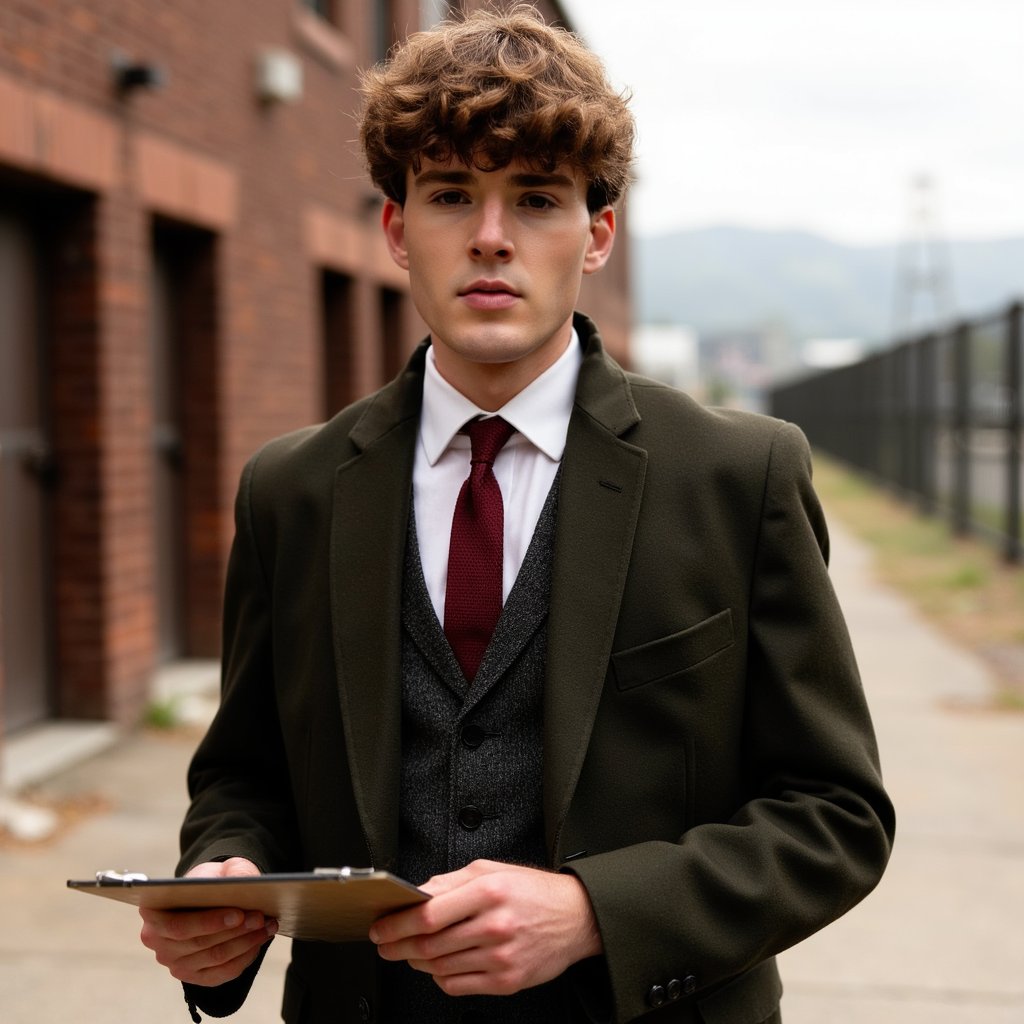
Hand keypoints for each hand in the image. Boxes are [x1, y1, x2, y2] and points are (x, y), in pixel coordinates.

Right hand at [139, 857, 277, 986]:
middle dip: (235, 931)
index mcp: (153, 913)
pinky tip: (259, 941)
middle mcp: (158, 942)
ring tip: (268, 926)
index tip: (238, 914)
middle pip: (199, 944)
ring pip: (214, 958)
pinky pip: (222, 973)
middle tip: (261, 918)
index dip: (209, 922)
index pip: (178, 926)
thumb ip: (231, 872)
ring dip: (245, 942)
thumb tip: (242, 883)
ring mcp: (174, 963)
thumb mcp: (220, 869)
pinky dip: (245, 957)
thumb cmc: (210, 881)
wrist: (208, 894)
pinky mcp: (194, 976)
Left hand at [369, 859, 602, 996]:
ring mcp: (501, 957)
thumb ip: (450, 882)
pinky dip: (440, 977)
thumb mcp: (492, 870)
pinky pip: (458, 986)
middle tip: (386, 945)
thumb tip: (415, 895)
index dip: (397, 925)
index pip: (429, 914)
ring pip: (440, 967)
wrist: (576, 917)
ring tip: (413, 952)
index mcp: (489, 891)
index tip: (381, 928)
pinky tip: (439, 965)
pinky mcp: (507, 982)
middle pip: (430, 944)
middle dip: (398, 946)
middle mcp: (495, 925)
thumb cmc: (532, 891)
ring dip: (417, 961)